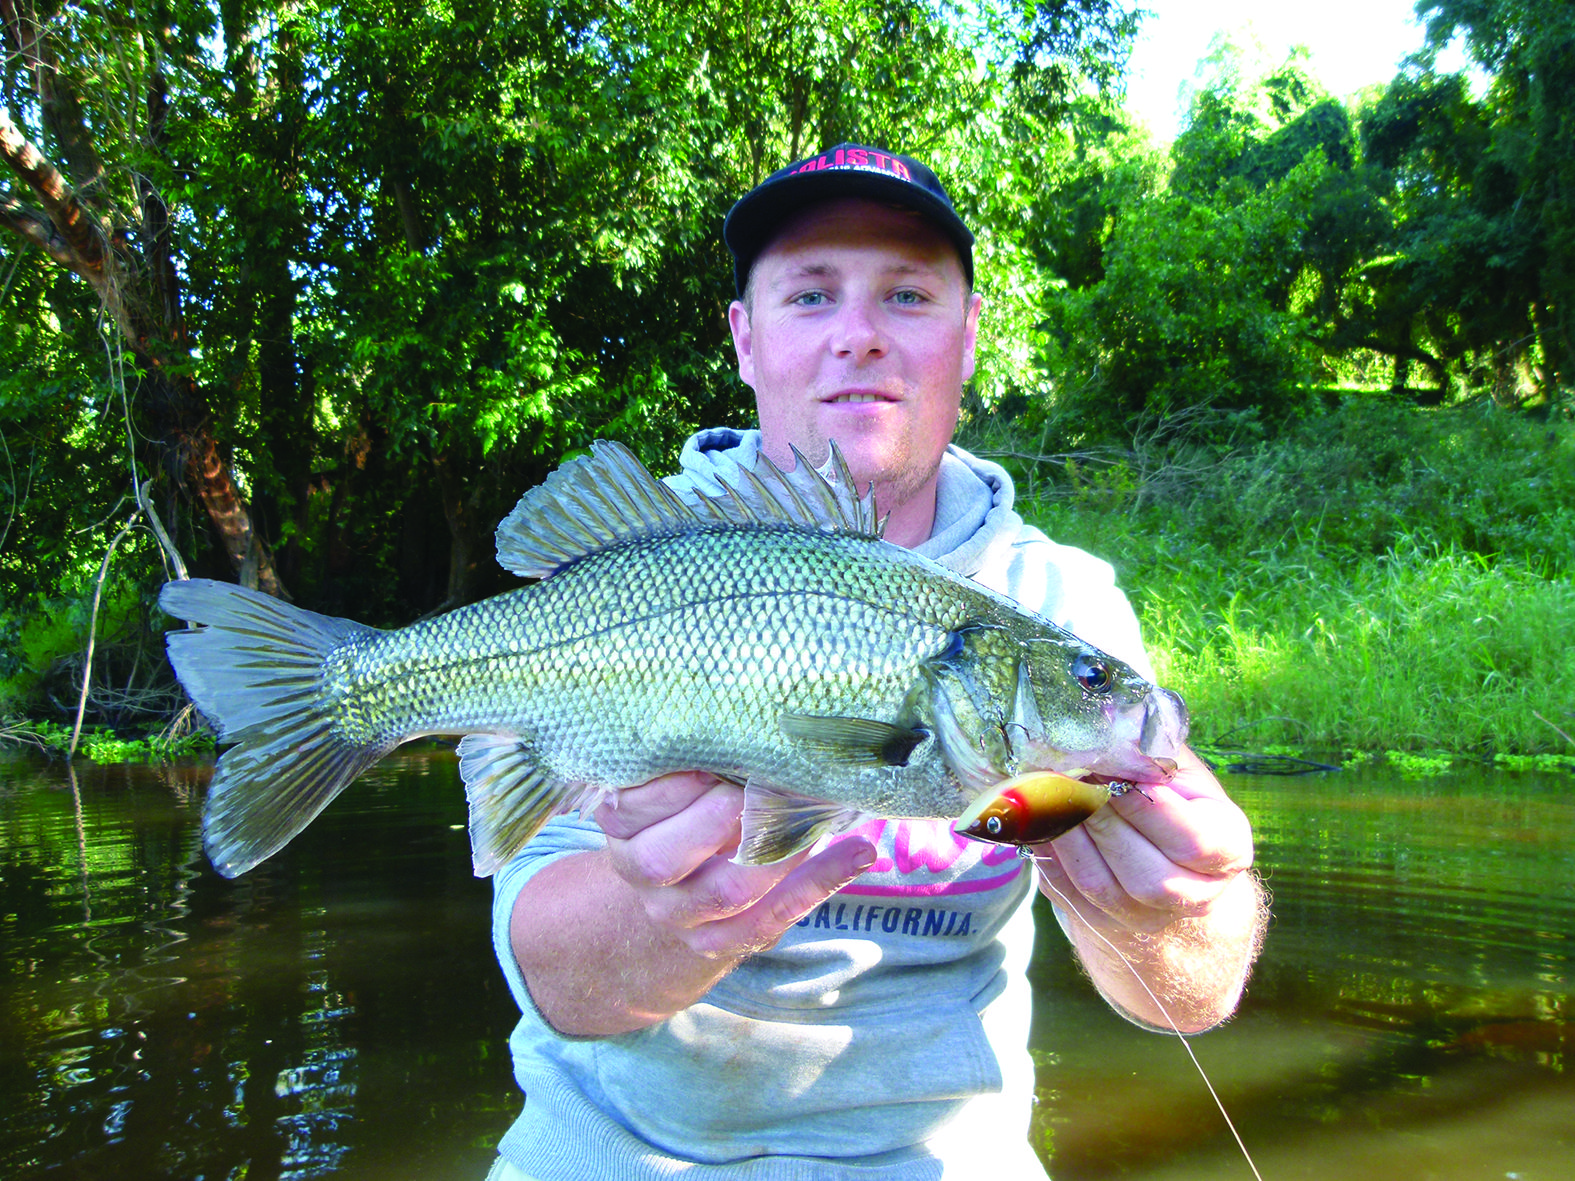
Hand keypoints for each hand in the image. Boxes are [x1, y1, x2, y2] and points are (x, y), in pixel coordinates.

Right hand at [595, 771, 876, 958]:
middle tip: (764, 781)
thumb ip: (698, 755)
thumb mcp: (677, 779)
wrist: (680, 886)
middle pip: (664, 859)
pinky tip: (859, 851)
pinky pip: (773, 918)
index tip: (715, 756)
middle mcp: (642, 874)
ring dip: (778, 850)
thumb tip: (756, 715)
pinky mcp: (722, 941)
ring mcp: (680, 914)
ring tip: (819, 810)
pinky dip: (820, 883)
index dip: (672, 785)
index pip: (628, 810)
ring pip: (726, 892)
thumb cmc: (691, 806)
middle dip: (718, 818)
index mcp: (623, 827)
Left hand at [1030, 747, 1254, 936]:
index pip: (1191, 839)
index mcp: (1228, 849)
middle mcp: (1196, 894)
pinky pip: (1069, 894)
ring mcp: (1149, 917)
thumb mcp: (1181, 771)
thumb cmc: (1177, 803)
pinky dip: (1049, 855)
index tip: (1110, 769)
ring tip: (1047, 793)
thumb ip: (1153, 749)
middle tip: (1067, 776)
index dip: (1146, 807)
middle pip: (1145, 872)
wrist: (1173, 863)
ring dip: (1068, 835)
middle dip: (1100, 818)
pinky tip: (1037, 821)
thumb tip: (1107, 719)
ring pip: (1101, 885)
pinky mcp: (1106, 924)